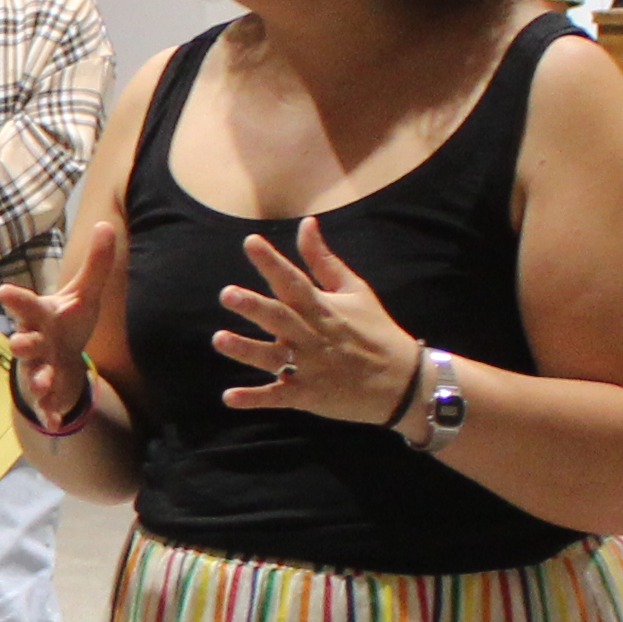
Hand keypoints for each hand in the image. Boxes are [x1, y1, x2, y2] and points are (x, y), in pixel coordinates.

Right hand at [0, 225, 117, 420]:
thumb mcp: (83, 293)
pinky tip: (56, 422)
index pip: (27, 305)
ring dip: (37, 380)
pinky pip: (47, 402)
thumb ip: (95, 263)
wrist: (60, 360)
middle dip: (22, 343)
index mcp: (41, 316)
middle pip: (24, 341)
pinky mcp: (48, 389)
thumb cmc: (66, 322)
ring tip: (44, 385)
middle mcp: (35, 341)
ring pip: (34, 373)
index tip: (3, 291)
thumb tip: (106, 225)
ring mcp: (38, 367)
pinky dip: (50, 412)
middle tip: (18, 342)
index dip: (16, 299)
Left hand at [215, 218, 417, 420]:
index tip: (250, 242)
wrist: (403, 382)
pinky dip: (254, 398)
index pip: (293, 281)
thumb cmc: (376, 330)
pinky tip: (229, 397)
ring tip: (219, 339)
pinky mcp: (307, 395)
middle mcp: (312, 336)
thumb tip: (306, 223)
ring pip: (273, 357)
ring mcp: (308, 367)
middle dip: (254, 307)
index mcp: (322, 308)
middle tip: (227, 294)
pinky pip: (277, 396)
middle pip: (279, 318)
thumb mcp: (355, 290)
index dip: (272, 262)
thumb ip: (324, 260)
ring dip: (246, 350)